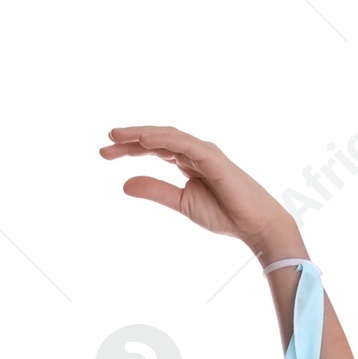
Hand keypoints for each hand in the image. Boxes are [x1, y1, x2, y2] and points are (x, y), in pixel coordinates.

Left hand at [99, 126, 300, 263]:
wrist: (253, 224)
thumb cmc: (223, 213)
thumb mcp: (181, 203)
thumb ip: (155, 191)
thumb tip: (124, 185)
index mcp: (187, 161)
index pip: (153, 149)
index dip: (129, 149)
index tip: (104, 154)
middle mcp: (194, 151)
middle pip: (156, 139)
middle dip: (130, 139)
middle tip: (104, 142)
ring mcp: (204, 151)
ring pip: (167, 136)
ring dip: (142, 134)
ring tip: (117, 136)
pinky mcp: (212, 157)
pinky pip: (183, 144)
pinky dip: (163, 140)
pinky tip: (144, 140)